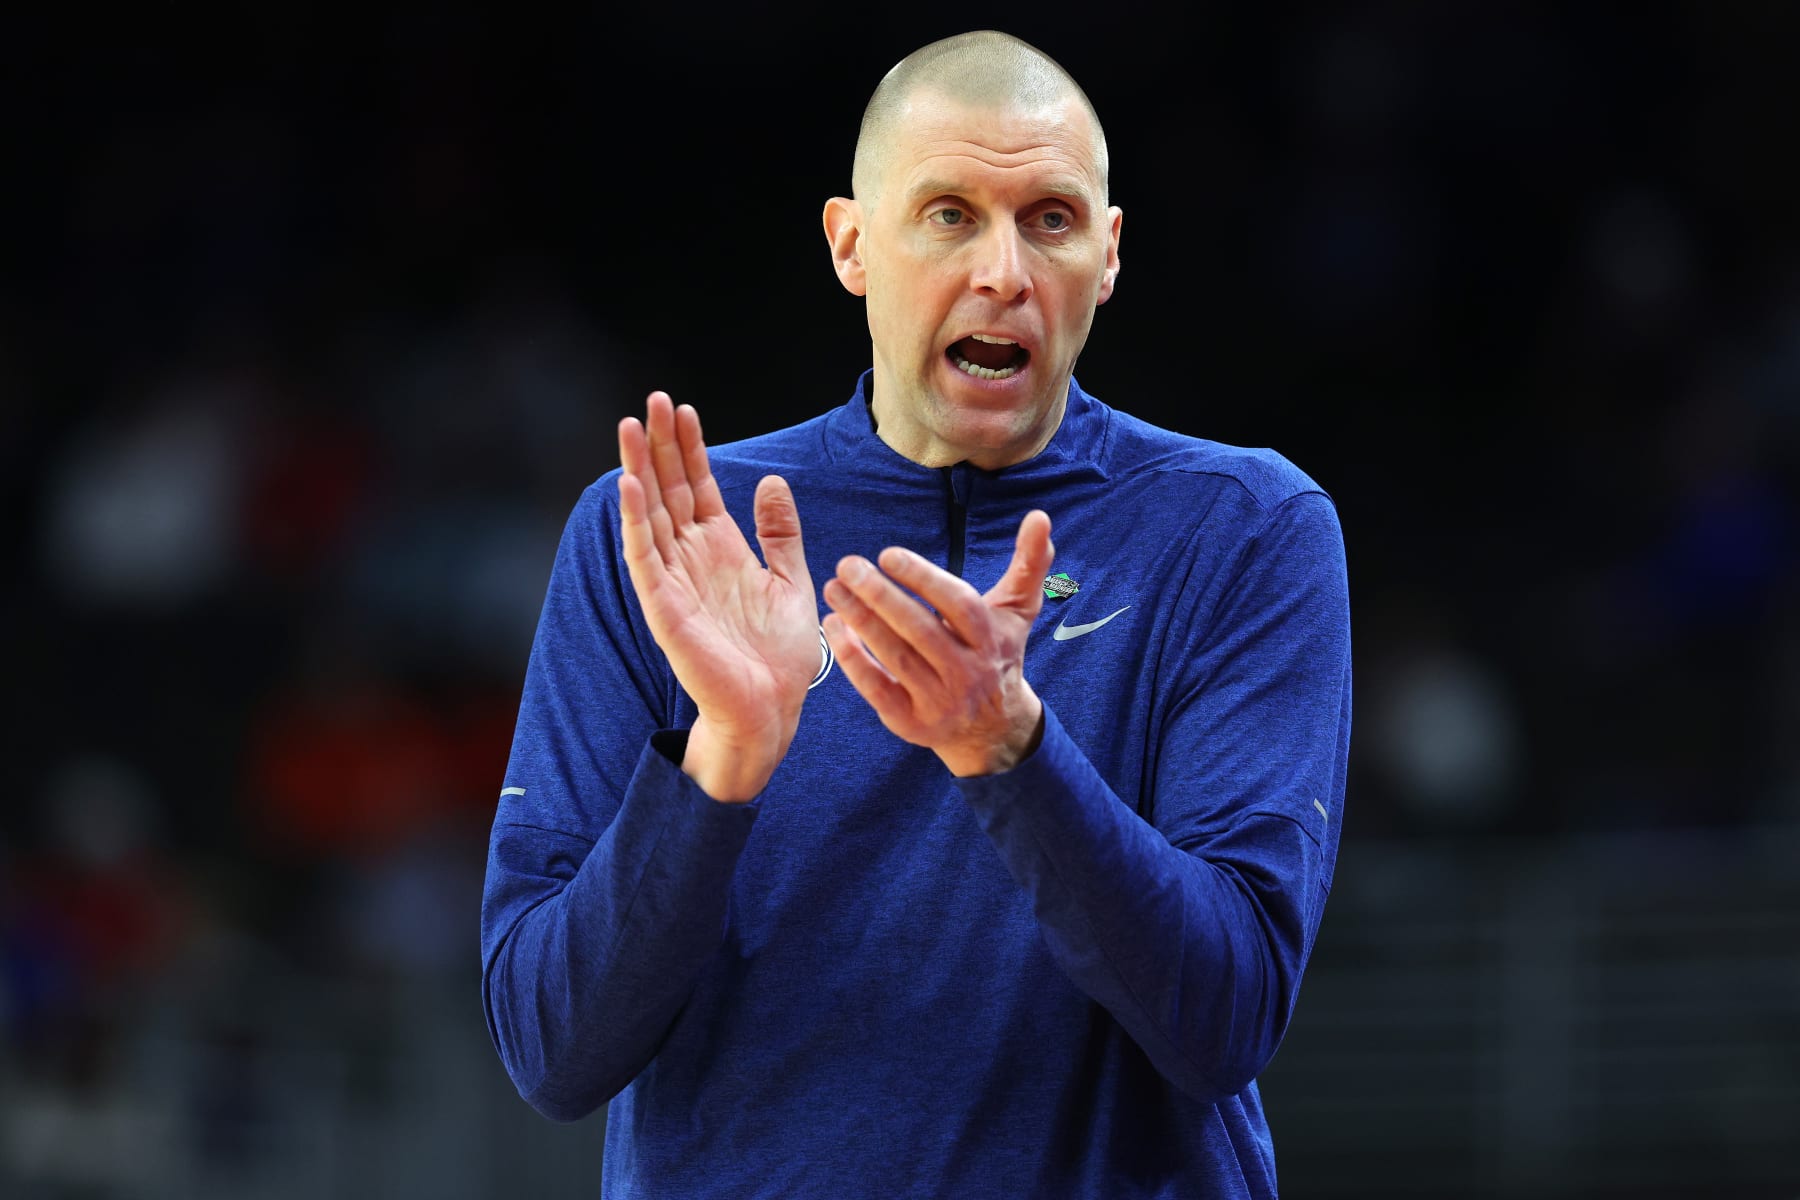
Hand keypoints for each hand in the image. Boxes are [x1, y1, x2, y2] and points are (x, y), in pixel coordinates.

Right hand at [617, 392, 817, 800]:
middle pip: (668, 489)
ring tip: (632, 426)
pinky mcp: (664, 607)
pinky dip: (635, 521)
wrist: (772, 708)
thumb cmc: (779, 655)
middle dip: (660, 445)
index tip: (682, 408)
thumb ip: (778, 533)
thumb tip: (770, 481)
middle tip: (652, 399)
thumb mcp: (789, 580)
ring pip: (649, 514)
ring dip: (640, 469)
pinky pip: (644, 557)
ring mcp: (673, 580)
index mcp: (720, 549)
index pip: (697, 486)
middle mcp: (691, 558)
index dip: (689, 448)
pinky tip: (631, 485)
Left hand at [822, 510, 1052, 776]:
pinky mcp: (911, 723)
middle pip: (921, 631)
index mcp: (991, 639)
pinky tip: (833, 627)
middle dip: (881, 596)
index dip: (924, 579)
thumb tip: (1039, 516)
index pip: (958, 605)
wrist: (993, 728)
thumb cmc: (996, 652)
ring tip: (834, 589)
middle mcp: (968, 673)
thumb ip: (1028, 563)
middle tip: (848, 565)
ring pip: (896, 658)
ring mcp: (939, 702)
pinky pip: (877, 689)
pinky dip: (852, 659)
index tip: (888, 555)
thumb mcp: (1016, 611)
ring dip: (861, 621)